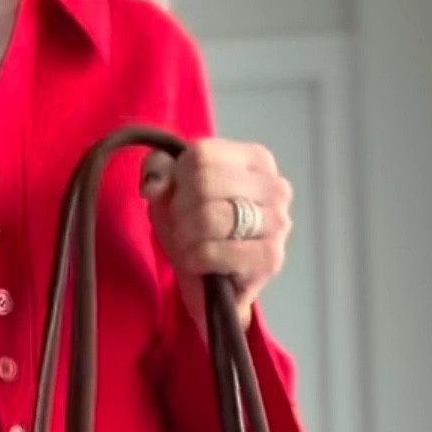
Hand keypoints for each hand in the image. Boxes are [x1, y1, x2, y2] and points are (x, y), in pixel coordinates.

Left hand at [141, 138, 292, 332]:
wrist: (209, 277)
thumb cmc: (194, 225)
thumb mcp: (169, 187)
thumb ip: (157, 169)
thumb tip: (153, 185)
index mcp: (256, 159)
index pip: (202, 154)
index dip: (178, 179)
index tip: (181, 196)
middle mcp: (275, 186)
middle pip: (205, 182)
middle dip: (181, 209)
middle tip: (184, 225)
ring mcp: (277, 222)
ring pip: (210, 216)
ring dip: (186, 235)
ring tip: (191, 244)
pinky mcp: (270, 257)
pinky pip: (213, 251)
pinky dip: (195, 258)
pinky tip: (200, 263)